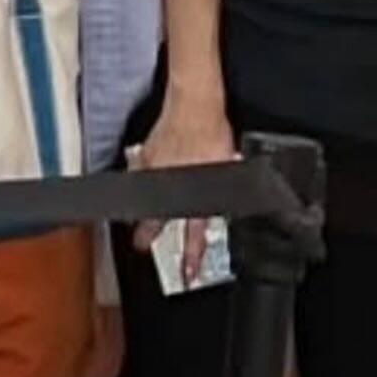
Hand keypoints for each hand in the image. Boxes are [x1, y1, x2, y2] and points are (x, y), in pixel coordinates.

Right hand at [131, 93, 234, 286]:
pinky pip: (139, 169)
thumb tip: (241, 192)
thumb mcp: (229, 163)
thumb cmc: (213, 130)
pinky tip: (140, 172)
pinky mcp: (146, 152)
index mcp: (195, 194)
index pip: (195, 235)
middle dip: (147, 236)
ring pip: (143, 198)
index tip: (189, 273)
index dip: (192, 257)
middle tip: (142, 245)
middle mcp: (171, 187)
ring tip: (135, 216)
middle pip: (155, 223)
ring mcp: (154, 170)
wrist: (196, 103)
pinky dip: (140, 173)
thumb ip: (229, 183)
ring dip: (141, 208)